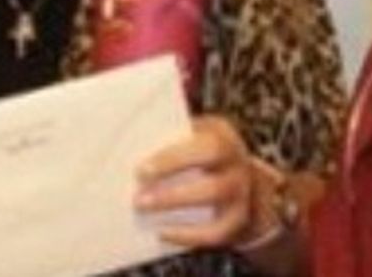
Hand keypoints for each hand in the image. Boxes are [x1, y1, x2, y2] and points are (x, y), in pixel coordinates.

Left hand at [134, 115, 260, 247]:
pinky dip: (188, 235)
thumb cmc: (199, 149)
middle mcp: (238, 165)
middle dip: (173, 193)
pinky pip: (215, 233)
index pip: (205, 148)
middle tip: (138, 199)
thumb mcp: (191, 135)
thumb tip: (130, 150)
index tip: (141, 171)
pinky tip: (161, 232)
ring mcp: (241, 194)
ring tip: (144, 209)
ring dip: (176, 206)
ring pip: (213, 202)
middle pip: (213, 182)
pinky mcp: (237, 220)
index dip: (173, 160)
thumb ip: (169, 138)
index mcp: (223, 137)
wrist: (237, 173)